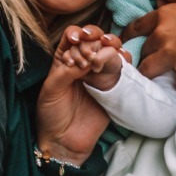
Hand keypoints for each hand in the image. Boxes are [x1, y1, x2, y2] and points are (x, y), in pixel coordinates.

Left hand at [37, 25, 120, 163]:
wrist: (64, 141)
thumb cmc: (51, 115)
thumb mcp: (51, 90)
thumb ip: (67, 72)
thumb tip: (87, 59)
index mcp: (63, 59)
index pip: (73, 35)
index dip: (77, 34)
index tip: (76, 41)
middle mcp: (82, 62)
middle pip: (94, 38)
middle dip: (95, 37)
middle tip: (89, 53)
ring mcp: (99, 73)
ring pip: (110, 48)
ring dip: (110, 45)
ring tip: (101, 59)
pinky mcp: (113, 85)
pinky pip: (123, 66)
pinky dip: (124, 58)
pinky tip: (119, 59)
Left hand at [132, 2, 175, 98]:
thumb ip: (175, 12)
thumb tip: (161, 12)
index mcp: (165, 16)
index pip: (136, 26)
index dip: (127, 35)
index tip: (123, 43)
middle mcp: (164, 34)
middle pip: (144, 50)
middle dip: (146, 58)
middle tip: (151, 65)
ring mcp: (172, 53)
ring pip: (149, 70)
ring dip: (153, 76)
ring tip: (157, 83)